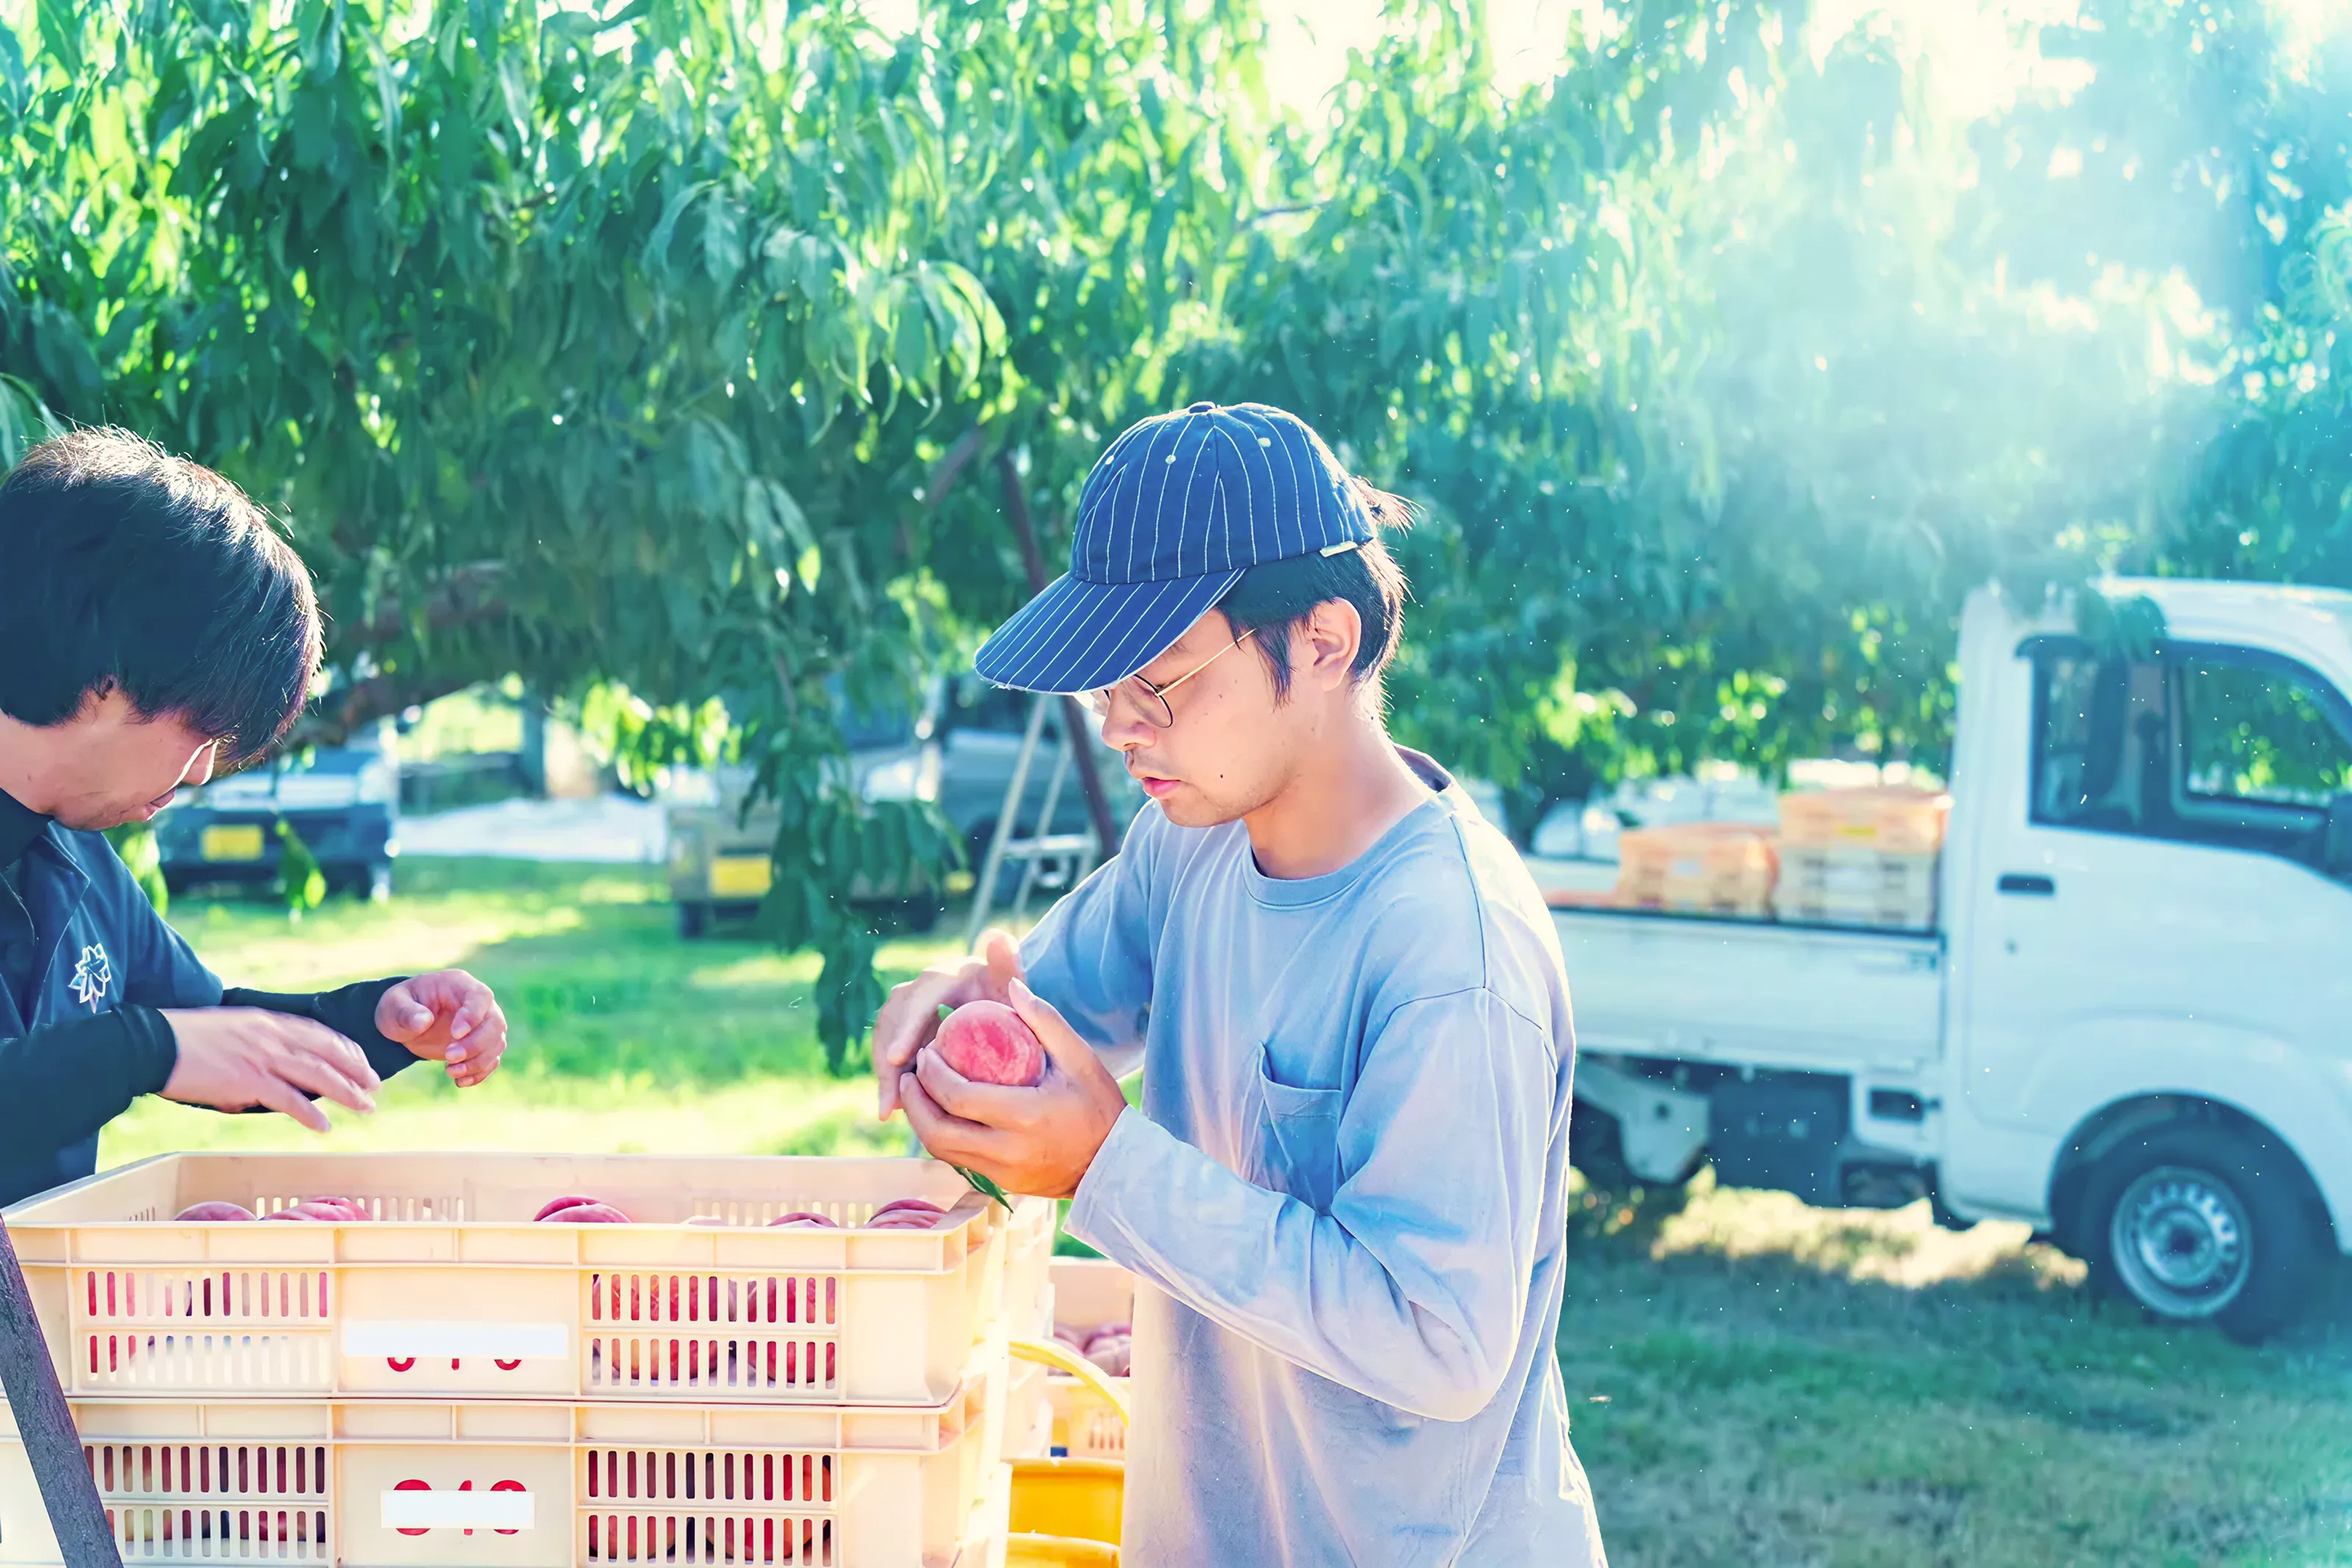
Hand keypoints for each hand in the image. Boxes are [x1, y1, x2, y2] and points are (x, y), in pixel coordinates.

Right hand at [159, 1009, 381, 1132]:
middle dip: (357, 1072)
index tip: (363, 1063)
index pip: (321, 1033)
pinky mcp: (247, 1080)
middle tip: (374, 1089)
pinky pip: (289, 1099)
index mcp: (269, 1022)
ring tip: (364, 1107)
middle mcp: (272, 1036)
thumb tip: (273, 1075)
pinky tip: (323, 1126)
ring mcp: (262, 1057)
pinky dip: (310, 1114)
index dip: (347, 1050)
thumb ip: (260, 1046)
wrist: (154, 1043)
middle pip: (328, 1054)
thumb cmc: (187, 1040)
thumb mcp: (233, 1029)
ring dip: (346, 1093)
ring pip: (318, 1075)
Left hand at [376, 970, 507, 1086]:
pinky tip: (459, 1081)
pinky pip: (492, 1059)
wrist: (405, 1022)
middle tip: (449, 1057)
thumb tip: (424, 1022)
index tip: (455, 1034)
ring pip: (497, 1042)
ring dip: (478, 1061)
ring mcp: (483, 1024)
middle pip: (495, 1023)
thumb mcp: (394, 1005)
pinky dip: (479, 1073)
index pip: (480, 996)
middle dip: (475, 1044)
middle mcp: (479, 1003)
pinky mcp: (481, 1045)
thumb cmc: (400, 1007)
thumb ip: (406, 1012)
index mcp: (459, 985)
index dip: (473, 1015)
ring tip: (450, 1072)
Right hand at [875, 928, 1024, 1117]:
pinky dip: (893, 1077)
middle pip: (892, 1018)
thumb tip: (998, 935)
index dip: (905, 1027)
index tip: (897, 1058)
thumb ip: (1010, 965)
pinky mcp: (909, 1030)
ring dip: (886, 1072)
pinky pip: (892, 1052)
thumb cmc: (1016, 1003)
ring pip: (886, 1037)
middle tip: (890, 1098)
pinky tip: (896, 1107)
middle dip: (886, 1059)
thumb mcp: (1014, 988)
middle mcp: (923, 988)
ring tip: (891, 1109)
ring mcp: (913, 1009)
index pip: (919, 998)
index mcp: (948, 975)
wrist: (1011, 1012)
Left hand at [898, 978, 1126, 1198]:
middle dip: (914, 1101)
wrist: (1114, 1165)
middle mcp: (1008, 1150)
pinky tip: (941, 1113)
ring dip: (922, 1121)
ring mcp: (1003, 1172)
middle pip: (938, 1132)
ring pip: (942, 1151)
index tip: (926, 1052)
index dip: (932, 1075)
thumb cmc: (1099, 1106)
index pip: (959, 1098)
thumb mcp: (1080, 1059)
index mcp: (1025, 1117)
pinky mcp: (1001, 1183)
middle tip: (909, 1074)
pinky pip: (958, 1160)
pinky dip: (942, 1136)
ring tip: (917, 1092)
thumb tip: (1012, 987)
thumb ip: (1046, 1021)